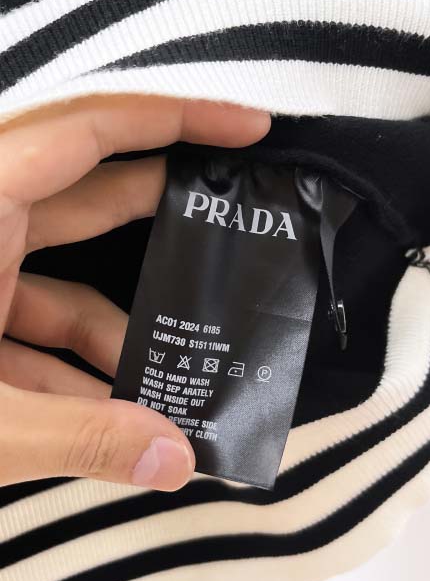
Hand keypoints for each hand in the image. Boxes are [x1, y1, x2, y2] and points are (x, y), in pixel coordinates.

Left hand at [0, 95, 269, 490]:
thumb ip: (79, 438)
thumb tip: (177, 462)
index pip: (89, 130)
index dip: (174, 118)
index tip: (249, 126)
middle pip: (90, 200)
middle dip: (167, 226)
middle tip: (235, 237)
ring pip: (62, 282)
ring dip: (114, 333)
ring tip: (169, 380)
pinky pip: (28, 327)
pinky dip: (68, 367)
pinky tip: (107, 413)